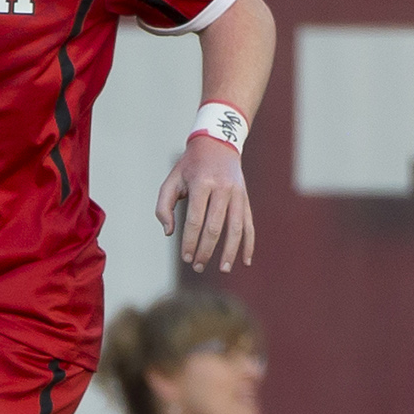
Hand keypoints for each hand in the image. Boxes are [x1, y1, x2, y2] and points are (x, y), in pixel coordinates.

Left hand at [155, 135, 254, 273]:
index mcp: (202, 184)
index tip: (185, 258)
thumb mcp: (171, 180)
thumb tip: (169, 233)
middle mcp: (222, 189)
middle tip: (197, 266)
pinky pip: (249, 224)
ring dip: (229, 251)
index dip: (190, 241)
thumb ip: (163, 206)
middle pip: (215, 227)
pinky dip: (248, 244)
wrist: (218, 144)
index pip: (195, 220)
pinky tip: (245, 261)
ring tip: (222, 269)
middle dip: (206, 250)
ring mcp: (237, 194)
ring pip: (236, 228)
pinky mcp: (245, 198)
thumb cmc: (190, 166)